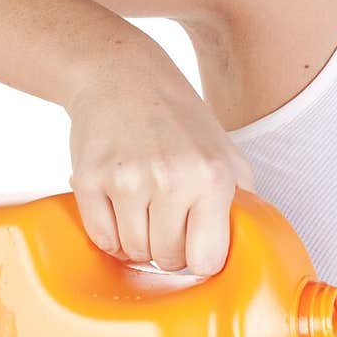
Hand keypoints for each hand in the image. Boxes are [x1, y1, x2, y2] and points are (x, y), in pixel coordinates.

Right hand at [67, 47, 256, 276]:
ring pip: (133, 252)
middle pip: (167, 260)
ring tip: (145, 210)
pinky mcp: (89, 180)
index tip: (195, 243)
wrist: (122, 76)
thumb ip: (242, 202)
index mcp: (213, 177)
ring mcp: (127, 181)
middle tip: (167, 220)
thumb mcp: (226, 152)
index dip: (200, 258)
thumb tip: (246, 248)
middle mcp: (172, 179)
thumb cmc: (179, 119)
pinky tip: (121, 209)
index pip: (206, 260)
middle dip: (168, 249)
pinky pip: (101, 238)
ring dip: (139, 241)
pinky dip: (111, 233)